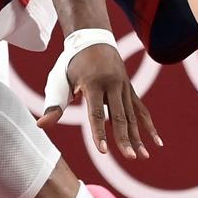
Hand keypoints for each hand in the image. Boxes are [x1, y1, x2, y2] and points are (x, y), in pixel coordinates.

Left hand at [38, 44, 158, 158]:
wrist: (93, 39)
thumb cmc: (71, 63)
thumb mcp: (59, 80)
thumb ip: (54, 104)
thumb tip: (41, 125)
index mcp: (93, 83)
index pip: (96, 113)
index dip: (99, 133)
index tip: (103, 151)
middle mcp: (112, 85)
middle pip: (119, 116)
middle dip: (124, 139)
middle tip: (130, 157)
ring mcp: (124, 87)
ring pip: (132, 115)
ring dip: (138, 137)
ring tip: (143, 156)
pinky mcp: (130, 89)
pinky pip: (141, 109)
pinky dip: (148, 126)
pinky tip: (156, 141)